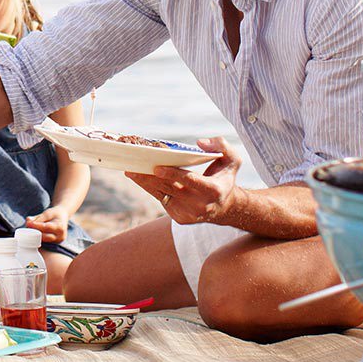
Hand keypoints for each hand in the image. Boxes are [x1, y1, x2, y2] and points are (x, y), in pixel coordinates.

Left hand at [24, 204, 72, 243]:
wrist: (63, 216)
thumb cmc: (54, 214)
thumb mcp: (47, 213)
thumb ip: (37, 218)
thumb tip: (28, 222)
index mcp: (60, 227)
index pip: (46, 227)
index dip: (36, 226)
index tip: (28, 223)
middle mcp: (60, 236)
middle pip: (44, 236)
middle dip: (34, 232)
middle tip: (27, 226)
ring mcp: (57, 241)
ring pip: (43, 240)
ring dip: (35, 235)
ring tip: (30, 228)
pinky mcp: (54, 244)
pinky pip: (44, 241)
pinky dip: (38, 237)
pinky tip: (33, 233)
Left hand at [123, 137, 240, 224]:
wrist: (224, 208)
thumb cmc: (225, 178)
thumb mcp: (232, 160)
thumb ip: (221, 146)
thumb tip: (199, 143)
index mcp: (212, 190)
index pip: (190, 181)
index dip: (173, 174)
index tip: (157, 167)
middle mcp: (199, 204)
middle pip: (170, 187)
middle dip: (150, 176)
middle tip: (134, 165)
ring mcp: (188, 213)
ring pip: (162, 194)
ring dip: (145, 182)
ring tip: (130, 170)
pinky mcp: (179, 218)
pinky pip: (161, 199)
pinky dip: (150, 188)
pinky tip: (139, 177)